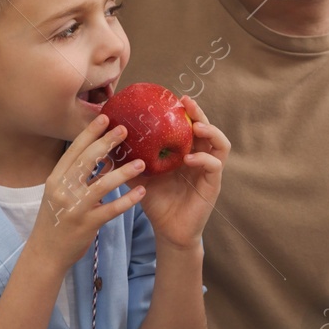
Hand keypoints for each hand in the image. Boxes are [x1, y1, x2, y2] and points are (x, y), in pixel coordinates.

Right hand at [32, 114, 146, 269]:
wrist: (46, 252)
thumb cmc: (57, 219)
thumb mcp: (61, 193)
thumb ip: (78, 175)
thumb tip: (102, 155)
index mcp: (55, 179)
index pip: (74, 151)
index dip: (89, 133)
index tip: (105, 117)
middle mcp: (63, 190)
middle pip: (87, 161)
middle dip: (107, 143)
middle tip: (126, 129)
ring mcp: (75, 208)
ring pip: (102, 184)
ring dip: (124, 172)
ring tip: (142, 162)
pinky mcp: (87, 224)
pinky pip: (112, 209)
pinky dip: (128, 200)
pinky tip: (142, 191)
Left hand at [132, 96, 229, 249]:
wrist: (167, 230)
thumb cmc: (156, 202)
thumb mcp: (139, 177)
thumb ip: (130, 160)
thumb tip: (108, 142)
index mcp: (186, 153)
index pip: (191, 127)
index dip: (186, 112)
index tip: (175, 98)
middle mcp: (201, 158)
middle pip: (208, 129)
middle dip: (199, 114)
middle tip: (187, 103)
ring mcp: (209, 171)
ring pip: (220, 144)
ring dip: (211, 132)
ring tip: (197, 127)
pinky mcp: (213, 185)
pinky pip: (215, 166)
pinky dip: (204, 158)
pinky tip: (189, 158)